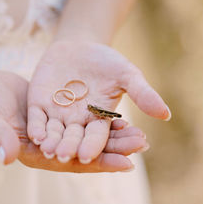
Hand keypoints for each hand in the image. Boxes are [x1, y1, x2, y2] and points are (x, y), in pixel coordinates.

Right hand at [0, 69, 147, 171]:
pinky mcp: (62, 115)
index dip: (100, 164)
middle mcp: (53, 147)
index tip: (126, 164)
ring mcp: (59, 131)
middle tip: (142, 143)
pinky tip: (123, 117)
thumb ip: (0, 137)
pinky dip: (103, 120)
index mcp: (38, 154)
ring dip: (115, 136)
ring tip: (140, 133)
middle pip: (89, 152)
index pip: (74, 163)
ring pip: (91, 136)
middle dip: (115, 149)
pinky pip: (86, 120)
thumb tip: (7, 157)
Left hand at [27, 40, 169, 163]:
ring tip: (48, 150)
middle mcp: (77, 121)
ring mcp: (57, 114)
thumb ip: (143, 94)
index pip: (97, 136)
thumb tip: (166, 115)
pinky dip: (37, 127)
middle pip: (74, 138)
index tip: (88, 155)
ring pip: (54, 133)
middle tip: (66, 157)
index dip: (93, 145)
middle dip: (70, 147)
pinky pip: (37, 118)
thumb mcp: (127, 75)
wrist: (81, 46)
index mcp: (99, 119)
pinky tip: (35, 135)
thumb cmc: (108, 62)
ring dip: (51, 142)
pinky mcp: (39, 104)